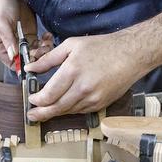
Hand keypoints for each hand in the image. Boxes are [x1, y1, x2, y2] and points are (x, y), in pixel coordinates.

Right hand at [0, 0, 52, 66]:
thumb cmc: (1, 8)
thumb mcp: (3, 24)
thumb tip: (13, 56)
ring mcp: (22, 42)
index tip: (33, 62)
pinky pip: (40, 44)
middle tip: (43, 49)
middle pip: (25, 60)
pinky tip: (47, 36)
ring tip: (47, 42)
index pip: (11, 63)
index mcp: (1, 47)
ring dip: (43, 50)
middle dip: (36, 56)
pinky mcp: (31, 36)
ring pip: (35, 53)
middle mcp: (12, 47)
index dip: (22, 66)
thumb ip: (8, 40)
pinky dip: (45, 42)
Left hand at [25, 32, 142, 120]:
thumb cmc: (101, 47)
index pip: (48, 95)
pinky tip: (64, 106)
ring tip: (45, 112)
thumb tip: (30, 68)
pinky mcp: (101, 104)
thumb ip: (48, 59)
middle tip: (31, 115)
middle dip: (41, 113)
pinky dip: (70, 110)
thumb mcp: (71, 45)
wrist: (130, 55)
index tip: (31, 99)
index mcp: (72, 71)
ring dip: (55, 112)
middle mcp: (82, 88)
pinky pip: (80, 111)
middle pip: (56, 108)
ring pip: (68, 111)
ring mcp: (93, 98)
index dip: (37, 100)